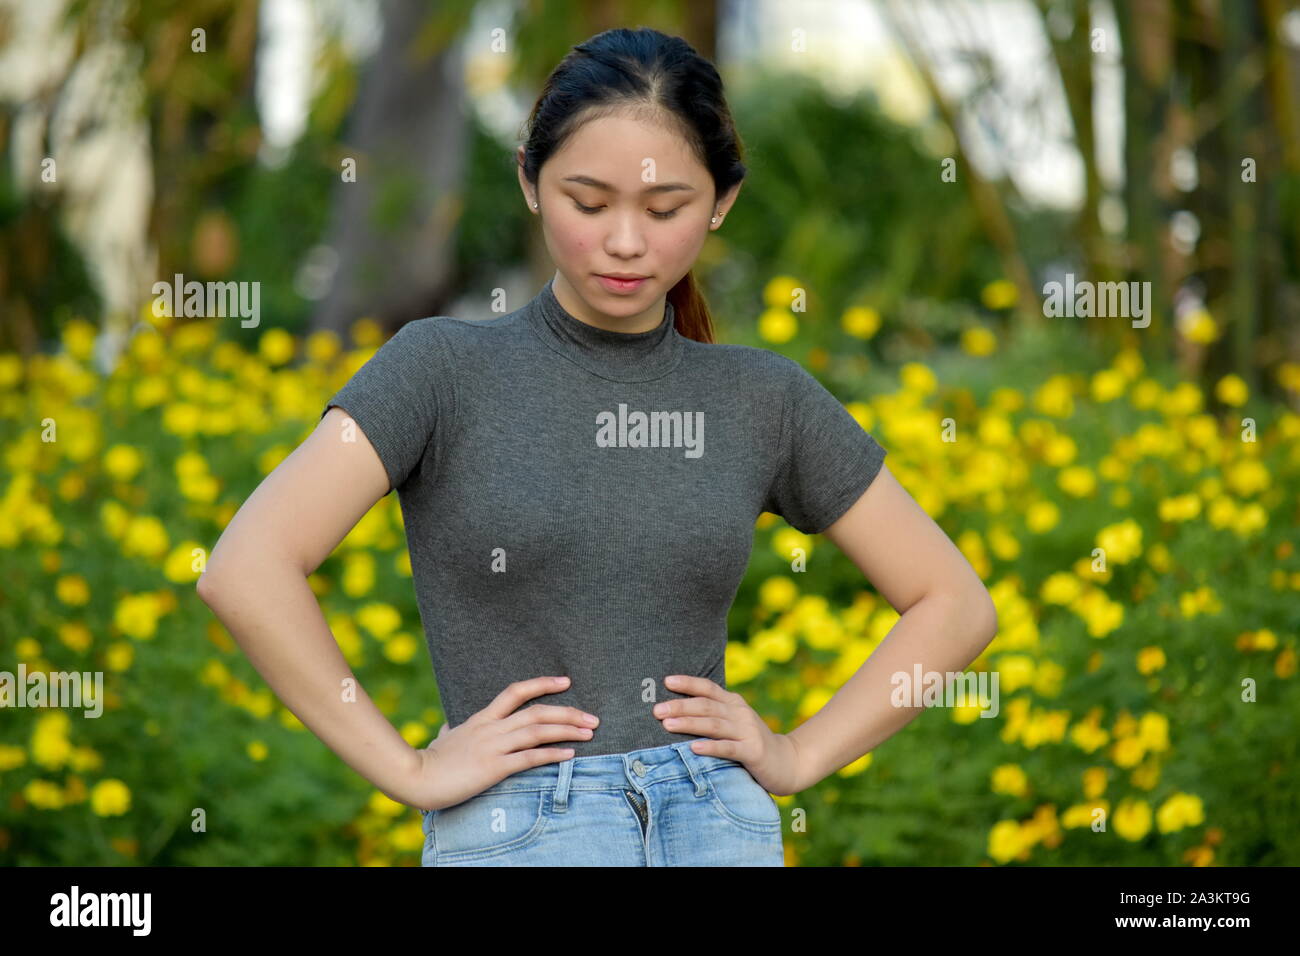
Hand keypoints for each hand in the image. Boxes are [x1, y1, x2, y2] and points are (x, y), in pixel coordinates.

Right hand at [402, 676, 598, 810]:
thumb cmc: (429, 759)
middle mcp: (491, 728)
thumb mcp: (444, 737)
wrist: (415, 777)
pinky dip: (552, 755)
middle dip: (568, 712)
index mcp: (482, 718)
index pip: (516, 691)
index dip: (542, 683)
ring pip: (537, 731)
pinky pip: (528, 758)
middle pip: (537, 711)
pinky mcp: (493, 767)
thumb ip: (453, 729)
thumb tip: (450, 726)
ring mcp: (493, 746)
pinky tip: (569, 755)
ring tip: (589, 732)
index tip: (566, 681)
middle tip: (592, 717)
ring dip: (567, 731)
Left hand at [653, 674, 802, 795]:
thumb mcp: (734, 723)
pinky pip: (728, 748)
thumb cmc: (751, 743)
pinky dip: (711, 747)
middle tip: (656, 709)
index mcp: (734, 703)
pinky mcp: (753, 752)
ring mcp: (747, 732)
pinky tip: (694, 748)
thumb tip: (675, 711)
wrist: (788, 762)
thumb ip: (713, 715)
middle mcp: (740, 713)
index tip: (666, 681)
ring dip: (689, 723)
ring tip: (667, 725)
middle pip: (706, 706)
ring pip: (713, 725)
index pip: (708, 688)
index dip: (688, 683)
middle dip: (680, 706)